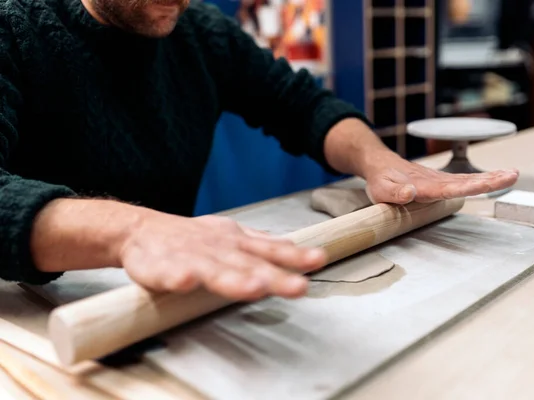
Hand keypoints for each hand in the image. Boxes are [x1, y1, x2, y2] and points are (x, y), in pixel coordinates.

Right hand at [119, 211, 326, 299]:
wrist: (142, 230)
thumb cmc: (191, 237)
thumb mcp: (230, 235)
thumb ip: (261, 243)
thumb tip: (294, 246)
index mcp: (235, 243)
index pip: (270, 250)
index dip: (294, 256)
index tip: (318, 260)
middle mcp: (218, 249)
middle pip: (248, 265)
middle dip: (274, 276)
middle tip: (298, 286)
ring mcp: (190, 257)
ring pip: (214, 270)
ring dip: (234, 279)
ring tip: (254, 288)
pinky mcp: (161, 266)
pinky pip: (169, 273)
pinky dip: (177, 277)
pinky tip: (184, 282)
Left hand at [362, 150, 518, 203]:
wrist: (380, 165)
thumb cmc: (380, 179)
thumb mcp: (380, 189)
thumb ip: (394, 192)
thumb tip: (410, 192)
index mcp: (424, 186)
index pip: (450, 187)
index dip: (470, 186)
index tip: (487, 184)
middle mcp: (435, 181)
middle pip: (466, 180)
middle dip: (489, 179)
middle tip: (512, 176)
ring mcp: (439, 180)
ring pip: (468, 178)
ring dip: (490, 177)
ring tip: (512, 175)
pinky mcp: (440, 181)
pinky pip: (463, 179)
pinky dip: (481, 178)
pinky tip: (495, 178)